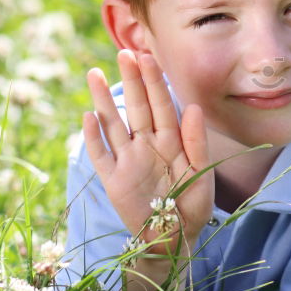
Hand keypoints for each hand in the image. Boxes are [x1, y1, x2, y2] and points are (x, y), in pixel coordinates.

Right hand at [83, 49, 212, 256]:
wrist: (173, 238)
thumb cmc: (192, 205)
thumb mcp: (202, 173)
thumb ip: (197, 141)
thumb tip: (192, 107)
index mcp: (172, 141)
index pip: (162, 105)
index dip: (154, 81)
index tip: (147, 56)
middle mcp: (148, 145)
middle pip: (137, 107)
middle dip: (131, 81)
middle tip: (123, 53)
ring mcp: (128, 160)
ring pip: (113, 123)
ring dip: (103, 100)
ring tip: (93, 74)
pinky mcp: (113, 179)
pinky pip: (101, 154)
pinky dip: (93, 137)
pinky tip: (88, 117)